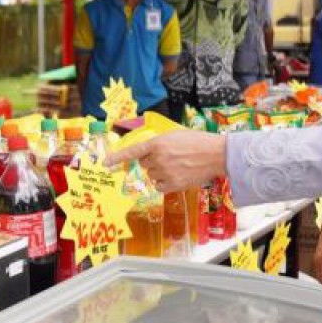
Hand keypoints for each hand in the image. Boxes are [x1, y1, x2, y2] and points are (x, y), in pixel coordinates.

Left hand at [105, 130, 226, 192]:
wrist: (216, 154)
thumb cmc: (198, 142)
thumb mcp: (175, 135)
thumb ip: (160, 143)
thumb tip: (150, 152)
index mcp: (157, 143)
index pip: (132, 151)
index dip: (117, 157)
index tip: (105, 164)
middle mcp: (158, 158)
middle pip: (144, 164)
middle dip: (153, 161)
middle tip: (170, 157)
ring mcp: (164, 173)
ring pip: (151, 175)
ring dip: (159, 172)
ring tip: (177, 166)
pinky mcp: (172, 185)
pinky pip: (159, 187)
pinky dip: (164, 183)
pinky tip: (176, 176)